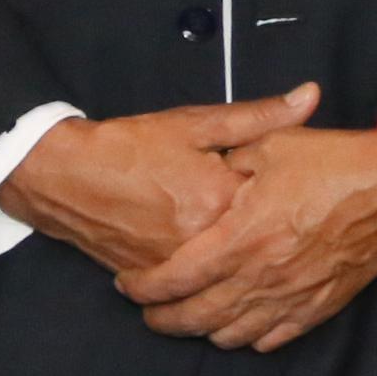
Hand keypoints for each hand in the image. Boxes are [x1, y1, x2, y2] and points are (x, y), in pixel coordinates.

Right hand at [0, 89, 318, 276]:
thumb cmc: (133, 145)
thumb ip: (259, 116)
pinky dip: (202, 265)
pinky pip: (192, 279)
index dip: (280, 188)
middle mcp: (199, 241)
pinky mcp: (152, 277)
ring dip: (232, 248)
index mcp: (219, 200)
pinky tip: (204, 246)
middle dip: (260, 222)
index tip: (282, 180)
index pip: (274, 201)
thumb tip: (311, 96)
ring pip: (222, 264)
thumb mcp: (199, 123)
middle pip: (251, 238)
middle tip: (246, 201)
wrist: (65, 175)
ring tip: (224, 225)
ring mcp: (174, 265)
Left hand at [115, 101, 376, 351]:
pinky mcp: (318, 306)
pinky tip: (240, 321)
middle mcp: (261, 276)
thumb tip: (203, 171)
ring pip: (229, 335)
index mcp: (242, 237)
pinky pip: (270, 339)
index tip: (127, 283)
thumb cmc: (335, 161)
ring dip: (202, 329)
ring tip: (192, 315)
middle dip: (161, 318)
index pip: (173, 279)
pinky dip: (247, 337)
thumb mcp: (273, 146)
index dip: (141, 288)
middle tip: (149, 310)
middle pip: (193, 318)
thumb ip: (229, 161)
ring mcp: (290, 296)